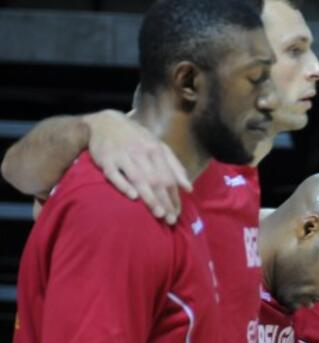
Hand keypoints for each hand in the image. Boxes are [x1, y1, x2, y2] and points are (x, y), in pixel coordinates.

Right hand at [83, 110, 191, 224]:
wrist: (105, 122)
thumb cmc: (137, 138)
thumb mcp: (159, 147)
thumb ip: (175, 167)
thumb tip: (189, 188)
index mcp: (156, 150)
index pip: (168, 177)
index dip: (174, 197)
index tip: (178, 214)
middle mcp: (141, 152)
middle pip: (155, 180)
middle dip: (164, 201)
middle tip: (170, 220)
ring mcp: (122, 155)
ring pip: (138, 178)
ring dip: (149, 197)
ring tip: (158, 213)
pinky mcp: (106, 159)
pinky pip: (114, 174)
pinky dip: (124, 185)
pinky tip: (133, 197)